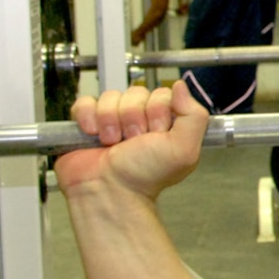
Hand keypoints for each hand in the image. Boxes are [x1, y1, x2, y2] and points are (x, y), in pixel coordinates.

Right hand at [55, 79, 205, 201]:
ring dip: (111, 120)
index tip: (156, 134)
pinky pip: (85, 102)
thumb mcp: (183, 149)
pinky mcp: (87, 123)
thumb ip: (194, 115)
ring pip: (110, 96)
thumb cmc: (145, 177)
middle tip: (133, 141)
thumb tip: (181, 86)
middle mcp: (138, 119)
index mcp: (163, 122)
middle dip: (133, 117)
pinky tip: (93, 134)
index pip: (161, 93)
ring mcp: (112, 120)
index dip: (157, 111)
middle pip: (135, 92)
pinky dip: (88, 116)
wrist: (110, 192)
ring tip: (113, 143)